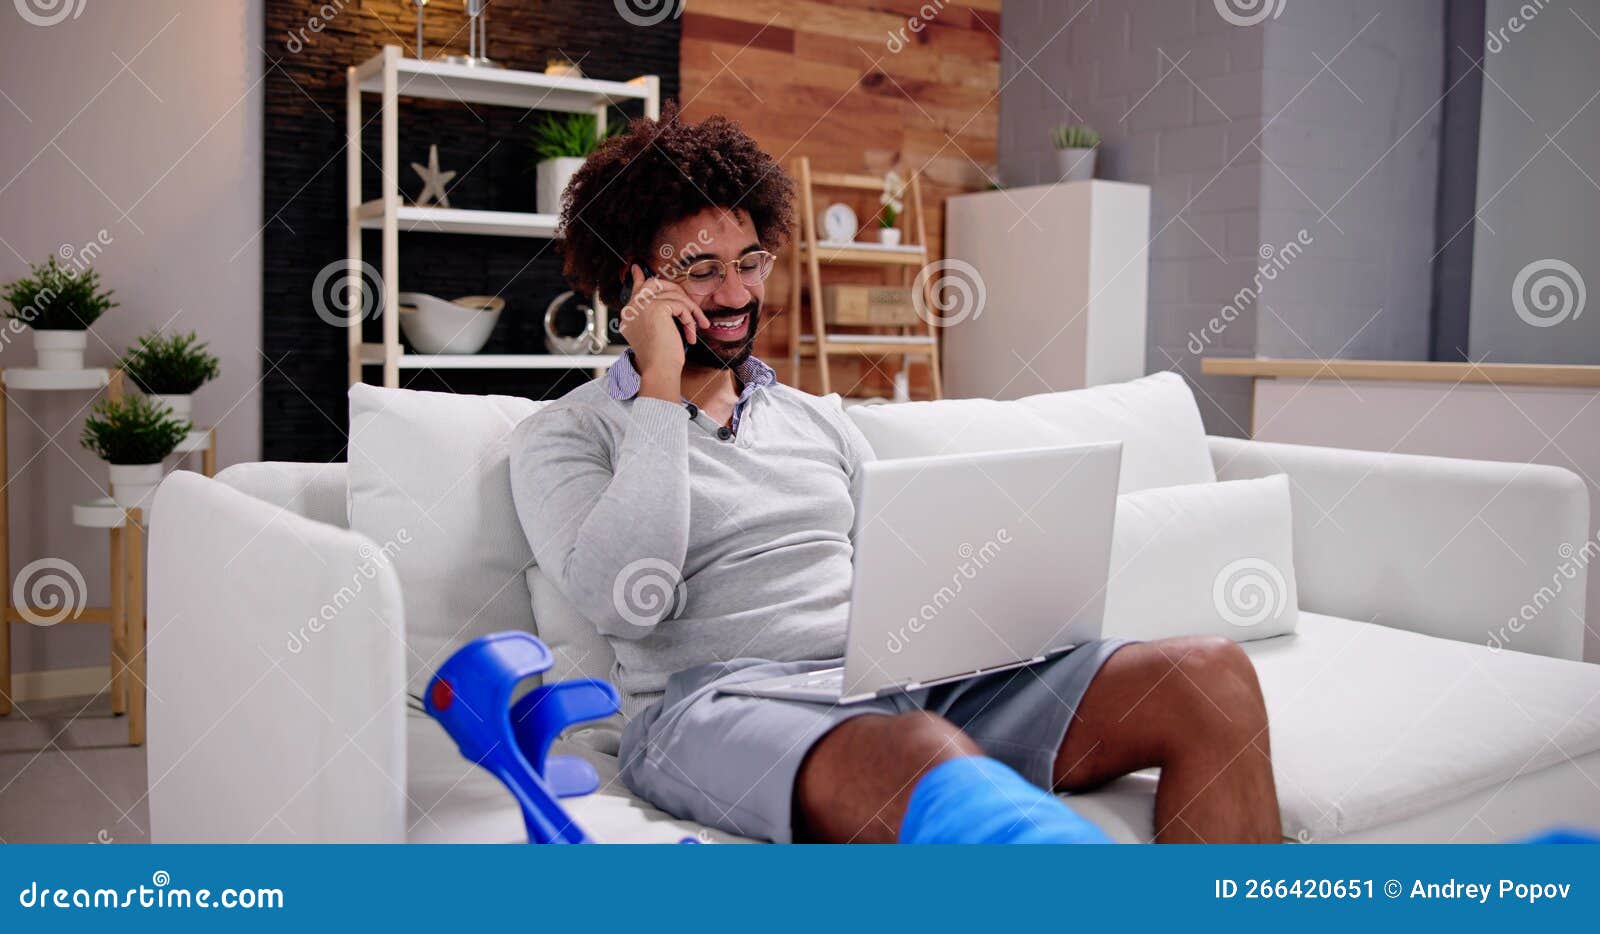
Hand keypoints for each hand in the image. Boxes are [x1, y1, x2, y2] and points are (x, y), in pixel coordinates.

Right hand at [617, 265, 709, 398]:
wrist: (659, 370)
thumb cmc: (660, 359)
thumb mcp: (655, 333)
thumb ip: (654, 315)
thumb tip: (667, 304)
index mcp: (629, 314)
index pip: (635, 289)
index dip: (638, 278)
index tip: (637, 267)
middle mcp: (631, 308)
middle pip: (655, 284)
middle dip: (676, 292)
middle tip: (690, 308)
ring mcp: (642, 306)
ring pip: (674, 295)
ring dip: (690, 312)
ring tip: (695, 329)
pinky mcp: (656, 307)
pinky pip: (680, 305)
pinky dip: (690, 319)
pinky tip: (690, 335)